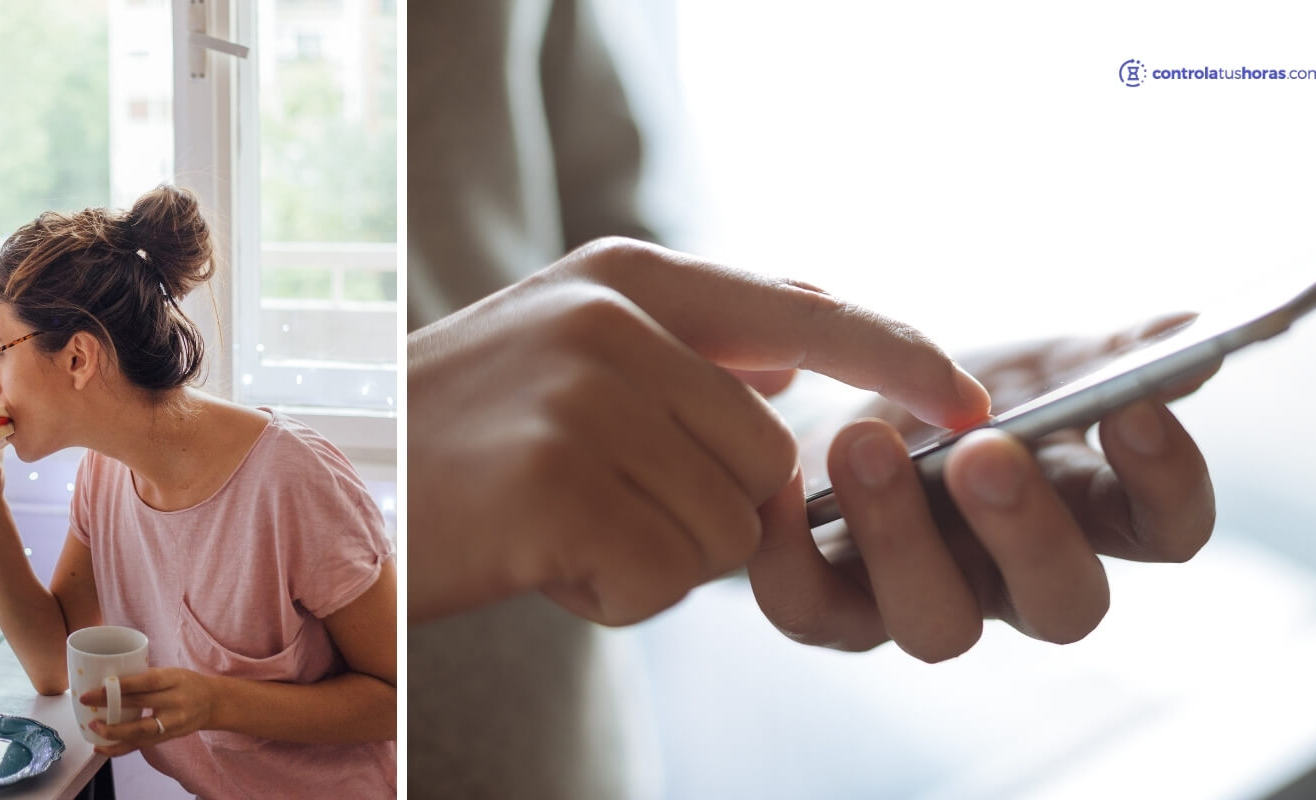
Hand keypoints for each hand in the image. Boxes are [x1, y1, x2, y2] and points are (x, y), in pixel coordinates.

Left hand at [78, 668, 218, 755]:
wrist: (213, 704)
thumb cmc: (188, 684)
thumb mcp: (172, 673)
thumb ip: (147, 677)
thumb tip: (112, 681)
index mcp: (175, 680)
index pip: (148, 682)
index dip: (124, 685)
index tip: (101, 685)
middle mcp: (175, 702)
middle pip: (141, 704)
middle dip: (111, 704)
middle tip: (87, 701)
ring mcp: (173, 723)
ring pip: (141, 731)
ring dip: (114, 732)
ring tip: (94, 729)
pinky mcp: (168, 737)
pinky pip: (142, 744)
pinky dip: (120, 747)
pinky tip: (103, 748)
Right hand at [408, 237, 991, 625]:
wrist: (345, 493)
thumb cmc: (465, 432)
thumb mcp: (571, 343)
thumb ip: (695, 335)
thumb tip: (816, 333)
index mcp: (625, 276)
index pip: (803, 313)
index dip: (898, 360)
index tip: (970, 401)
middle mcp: (611, 321)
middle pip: (771, 460)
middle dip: (709, 510)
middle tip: (603, 503)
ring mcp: (585, 399)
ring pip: (730, 529)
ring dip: (660, 556)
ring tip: (567, 525)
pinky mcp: (562, 484)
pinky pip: (666, 577)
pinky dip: (615, 595)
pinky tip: (545, 560)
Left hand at [749, 313, 1217, 659]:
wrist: (830, 409)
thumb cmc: (952, 393)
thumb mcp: (1026, 362)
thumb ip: (1102, 357)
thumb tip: (1186, 328)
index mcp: (1086, 513)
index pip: (1167, 531)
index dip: (1166, 481)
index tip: (1132, 405)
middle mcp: (1014, 580)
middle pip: (1063, 604)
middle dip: (1026, 529)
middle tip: (984, 450)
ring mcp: (924, 603)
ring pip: (938, 628)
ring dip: (901, 536)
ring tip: (864, 442)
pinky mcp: (828, 611)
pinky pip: (807, 610)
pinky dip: (786, 551)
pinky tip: (775, 477)